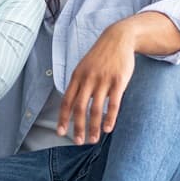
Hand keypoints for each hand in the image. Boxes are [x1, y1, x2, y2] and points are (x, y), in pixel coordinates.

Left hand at [57, 22, 136, 144]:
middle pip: (79, 108)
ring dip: (93, 127)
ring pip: (96, 108)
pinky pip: (113, 103)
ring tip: (93, 140)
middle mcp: (88, 79)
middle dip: (78, 127)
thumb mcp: (84, 67)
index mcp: (77, 77)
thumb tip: (72, 106)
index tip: (61, 133)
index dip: (63, 118)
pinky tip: (108, 129)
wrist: (118, 38)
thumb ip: (79, 85)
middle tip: (78, 142)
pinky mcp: (118, 81)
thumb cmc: (100, 56)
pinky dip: (110, 117)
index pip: (66, 101)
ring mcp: (103, 80)